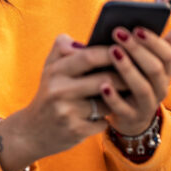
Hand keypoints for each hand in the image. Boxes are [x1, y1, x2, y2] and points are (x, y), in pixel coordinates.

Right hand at [0, 35, 116, 170]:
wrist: (32, 131)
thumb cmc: (49, 92)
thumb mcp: (50, 67)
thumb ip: (64, 47)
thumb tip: (90, 39)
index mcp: (55, 70)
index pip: (89, 56)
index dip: (111, 52)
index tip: (127, 50)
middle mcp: (59, 90)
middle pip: (104, 80)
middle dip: (124, 77)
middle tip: (139, 74)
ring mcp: (67, 112)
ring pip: (107, 102)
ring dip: (119, 99)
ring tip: (125, 94)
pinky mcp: (75, 131)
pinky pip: (103, 121)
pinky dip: (106, 119)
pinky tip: (104, 116)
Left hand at [98, 23, 170, 135]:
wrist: (130, 117)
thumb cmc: (137, 80)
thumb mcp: (149, 63)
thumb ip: (163, 44)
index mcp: (165, 72)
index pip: (167, 55)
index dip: (153, 41)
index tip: (136, 28)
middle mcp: (160, 89)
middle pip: (154, 69)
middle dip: (137, 50)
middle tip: (118, 33)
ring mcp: (147, 105)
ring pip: (142, 88)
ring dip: (127, 68)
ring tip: (112, 51)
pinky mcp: (131, 118)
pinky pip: (123, 109)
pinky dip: (113, 97)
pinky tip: (103, 85)